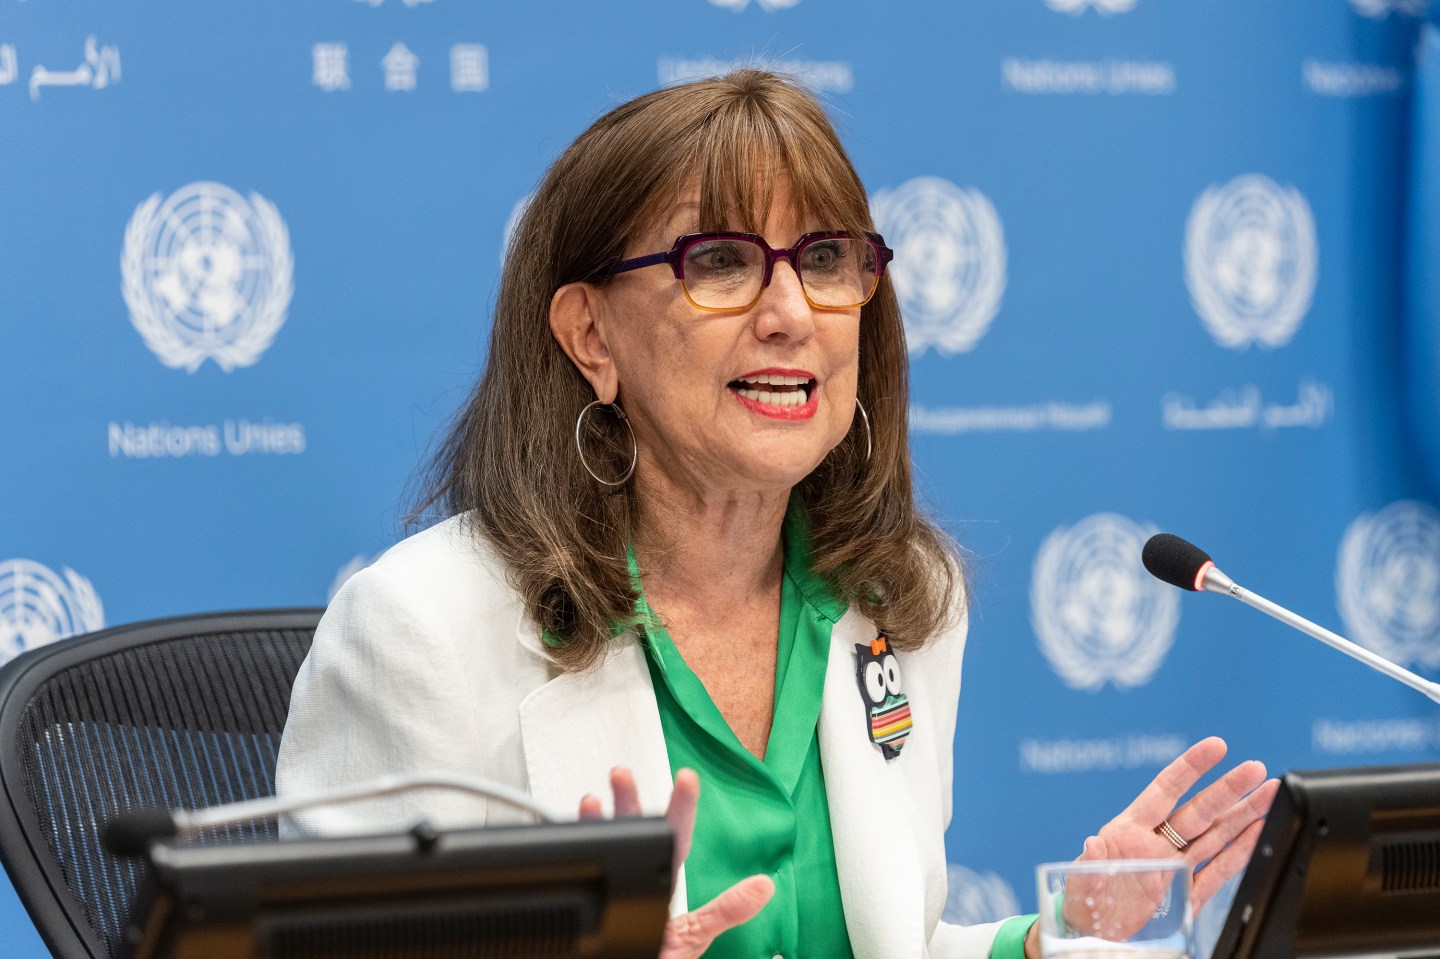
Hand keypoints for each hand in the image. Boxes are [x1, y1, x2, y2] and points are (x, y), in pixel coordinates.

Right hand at [579, 767, 773, 958]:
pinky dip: (572, 850)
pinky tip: (572, 836)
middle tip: (621, 775)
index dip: (681, 805)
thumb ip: (726, 910)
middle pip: (631, 830)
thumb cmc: (662, 956)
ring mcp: (609, 884)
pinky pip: (579, 870)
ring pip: (602, 846)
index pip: (675, 834)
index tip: (687, 778)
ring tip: (590, 801)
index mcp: (663, 878)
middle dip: (626, 800)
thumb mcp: (696, 935)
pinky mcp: (590, 897)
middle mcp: (635, 875)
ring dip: (594, 822)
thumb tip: (764, 887)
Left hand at [1026, 737, 1277, 956]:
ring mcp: (1174, 866)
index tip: (1215, 747)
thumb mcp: (1081, 883)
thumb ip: (1090, 864)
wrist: (1093, 934)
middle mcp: (1156, 844)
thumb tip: (1092, 843)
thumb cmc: (1083, 902)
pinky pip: (1218, 869)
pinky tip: (1259, 833)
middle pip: (1199, 811)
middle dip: (1228, 789)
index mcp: (1129, 832)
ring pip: (1216, 835)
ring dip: (1243, 815)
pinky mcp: (1188, 893)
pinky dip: (1240, 850)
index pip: (1164, 790)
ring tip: (1270, 794)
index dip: (1189, 768)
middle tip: (1256, 769)